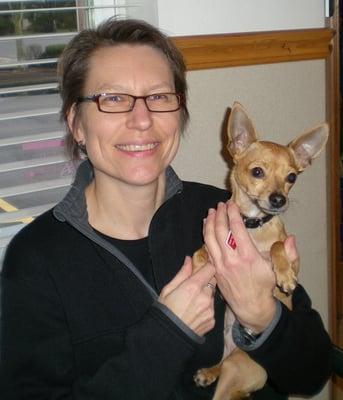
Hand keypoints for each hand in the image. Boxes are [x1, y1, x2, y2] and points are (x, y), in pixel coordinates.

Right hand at [159, 256, 215, 336]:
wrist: (168, 336)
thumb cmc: (165, 310)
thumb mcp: (168, 289)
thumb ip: (182, 273)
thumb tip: (189, 259)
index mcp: (193, 287)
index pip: (210, 269)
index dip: (207, 267)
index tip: (202, 268)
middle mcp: (205, 297)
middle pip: (212, 282)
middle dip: (205, 282)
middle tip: (194, 288)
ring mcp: (210, 310)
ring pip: (212, 296)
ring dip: (206, 296)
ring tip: (192, 303)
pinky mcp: (212, 321)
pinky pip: (212, 309)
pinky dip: (205, 309)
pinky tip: (194, 313)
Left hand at [203, 200, 275, 332]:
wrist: (251, 306)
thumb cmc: (264, 286)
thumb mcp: (278, 269)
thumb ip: (287, 253)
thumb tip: (291, 238)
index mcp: (249, 256)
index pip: (237, 229)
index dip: (233, 214)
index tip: (232, 204)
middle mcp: (232, 259)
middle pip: (221, 231)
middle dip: (220, 215)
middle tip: (221, 205)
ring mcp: (221, 265)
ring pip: (210, 239)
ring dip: (210, 223)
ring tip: (212, 212)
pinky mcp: (215, 270)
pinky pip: (208, 249)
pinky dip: (206, 235)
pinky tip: (206, 227)